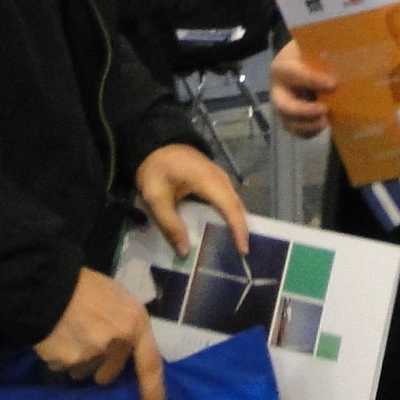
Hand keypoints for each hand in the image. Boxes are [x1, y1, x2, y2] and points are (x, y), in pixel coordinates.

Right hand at [34, 269, 166, 399]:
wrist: (51, 286)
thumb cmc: (88, 287)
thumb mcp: (120, 301)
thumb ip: (127, 327)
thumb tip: (126, 351)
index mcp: (136, 324)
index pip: (151, 366)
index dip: (153, 393)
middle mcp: (118, 343)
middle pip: (109, 374)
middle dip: (99, 366)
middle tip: (88, 341)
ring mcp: (91, 354)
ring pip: (84, 372)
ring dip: (78, 360)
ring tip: (71, 333)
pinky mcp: (66, 361)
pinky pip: (63, 367)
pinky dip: (60, 356)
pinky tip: (57, 336)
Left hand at [135, 142, 249, 260]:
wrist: (157, 144)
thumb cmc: (157, 169)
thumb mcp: (156, 198)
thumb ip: (170, 225)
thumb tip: (184, 253)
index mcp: (208, 181)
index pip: (230, 208)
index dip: (238, 230)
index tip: (243, 251)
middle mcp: (221, 179)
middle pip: (237, 207)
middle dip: (241, 231)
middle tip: (240, 256)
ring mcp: (221, 178)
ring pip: (235, 204)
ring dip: (236, 224)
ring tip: (233, 247)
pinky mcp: (216, 181)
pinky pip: (228, 201)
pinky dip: (229, 216)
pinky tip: (222, 230)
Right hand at [269, 40, 336, 137]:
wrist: (296, 62)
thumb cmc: (308, 54)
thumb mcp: (312, 49)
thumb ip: (325, 53)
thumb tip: (353, 58)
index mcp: (283, 68)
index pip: (294, 74)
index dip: (312, 80)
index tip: (332, 84)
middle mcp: (278, 90)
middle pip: (285, 106)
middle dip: (304, 111)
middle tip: (324, 110)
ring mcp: (282, 106)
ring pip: (289, 122)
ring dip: (307, 126)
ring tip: (325, 123)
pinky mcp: (289, 118)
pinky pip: (295, 129)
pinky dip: (309, 132)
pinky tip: (324, 127)